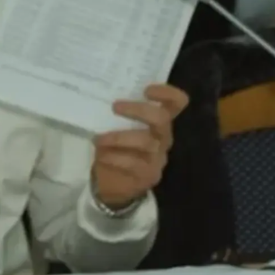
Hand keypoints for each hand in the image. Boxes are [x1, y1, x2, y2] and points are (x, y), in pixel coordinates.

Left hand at [92, 84, 188, 209]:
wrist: (113, 184)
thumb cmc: (116, 148)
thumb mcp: (118, 127)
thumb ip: (118, 113)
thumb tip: (100, 95)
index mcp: (160, 121)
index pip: (176, 103)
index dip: (167, 93)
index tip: (146, 90)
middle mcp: (164, 138)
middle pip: (162, 119)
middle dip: (138, 110)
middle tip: (115, 106)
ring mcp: (158, 158)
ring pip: (145, 142)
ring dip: (119, 138)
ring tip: (98, 138)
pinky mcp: (148, 176)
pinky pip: (132, 163)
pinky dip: (114, 157)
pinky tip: (101, 156)